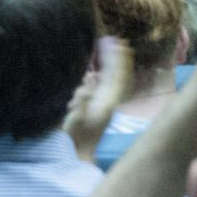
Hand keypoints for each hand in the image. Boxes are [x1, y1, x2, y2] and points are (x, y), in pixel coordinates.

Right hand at [64, 37, 134, 161]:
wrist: (76, 155)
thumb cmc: (76, 139)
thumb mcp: (76, 120)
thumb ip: (81, 102)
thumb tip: (86, 86)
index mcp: (107, 102)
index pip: (117, 76)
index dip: (119, 60)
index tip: (121, 44)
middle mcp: (107, 101)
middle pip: (115, 75)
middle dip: (116, 58)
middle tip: (117, 40)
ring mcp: (101, 105)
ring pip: (107, 80)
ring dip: (107, 65)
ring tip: (106, 49)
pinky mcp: (93, 109)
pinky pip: (98, 88)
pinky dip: (97, 77)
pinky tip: (91, 74)